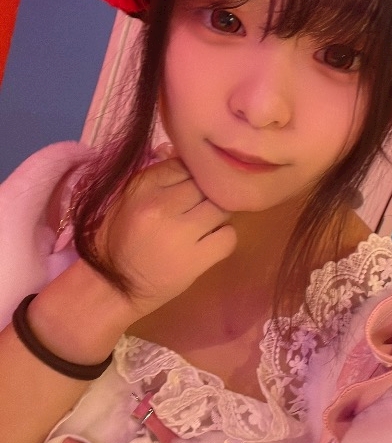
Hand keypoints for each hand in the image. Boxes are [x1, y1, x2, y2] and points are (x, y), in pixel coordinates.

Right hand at [95, 154, 235, 316]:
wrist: (111, 287)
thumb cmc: (117, 240)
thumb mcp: (127, 198)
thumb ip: (159, 177)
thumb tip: (188, 155)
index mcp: (143, 187)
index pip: (186, 164)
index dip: (193, 175)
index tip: (190, 188)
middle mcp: (163, 205)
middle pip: (206, 185)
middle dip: (207, 194)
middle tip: (200, 208)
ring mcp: (182, 233)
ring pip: (222, 208)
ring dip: (218, 215)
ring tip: (206, 225)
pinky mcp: (197, 260)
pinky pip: (229, 237)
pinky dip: (224, 238)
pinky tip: (209, 243)